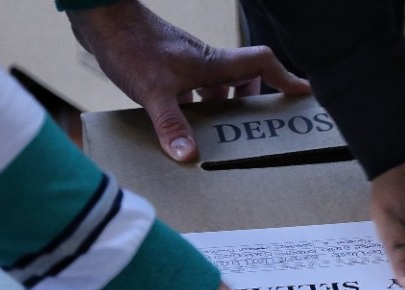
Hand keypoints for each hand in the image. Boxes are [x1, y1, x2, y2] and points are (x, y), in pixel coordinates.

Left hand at [67, 0, 311, 161]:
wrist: (100, 18)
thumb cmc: (131, 45)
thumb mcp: (154, 92)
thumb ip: (172, 125)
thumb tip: (189, 157)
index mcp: (214, 63)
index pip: (261, 62)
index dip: (285, 77)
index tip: (303, 92)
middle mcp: (205, 62)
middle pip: (244, 79)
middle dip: (252, 102)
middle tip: (256, 126)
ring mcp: (186, 63)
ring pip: (217, 86)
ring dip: (221, 107)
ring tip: (220, 133)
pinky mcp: (167, 66)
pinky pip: (193, 89)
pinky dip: (194, 106)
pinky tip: (181, 125)